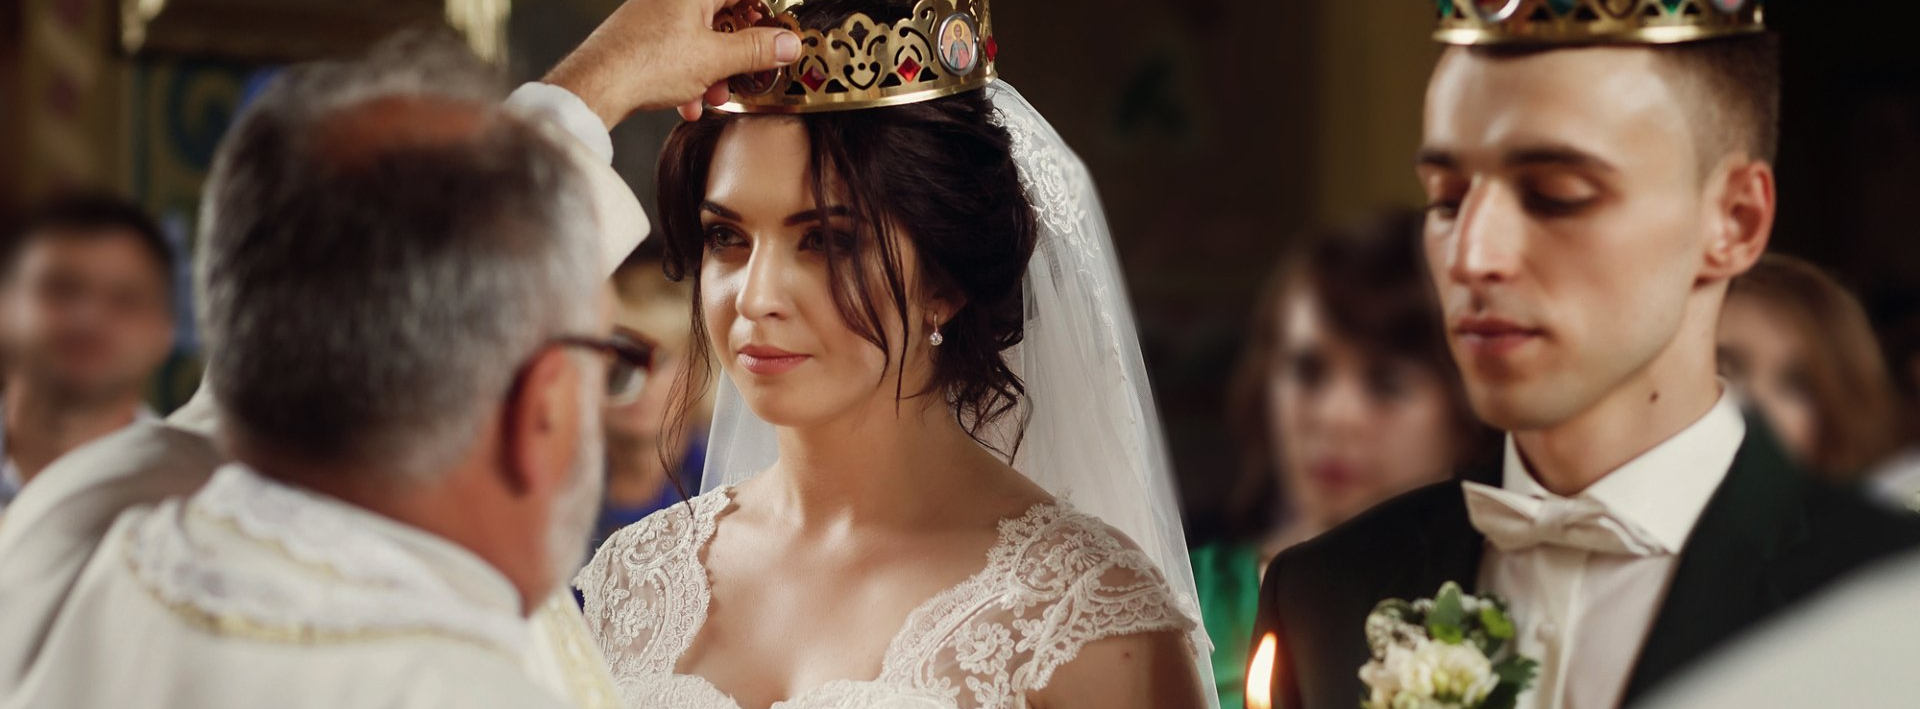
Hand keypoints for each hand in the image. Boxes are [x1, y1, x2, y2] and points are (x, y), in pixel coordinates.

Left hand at [543, 0, 800, 125]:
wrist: (594, 86)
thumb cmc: (644, 62)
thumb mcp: (714, 59)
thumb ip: (755, 50)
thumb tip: (786, 43)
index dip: (764, 14)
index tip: (779, 32)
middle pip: (722, 17)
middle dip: (737, 51)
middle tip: (751, 70)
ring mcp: (655, 18)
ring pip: (700, 40)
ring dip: (713, 72)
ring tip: (714, 95)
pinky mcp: (642, 40)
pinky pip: (677, 54)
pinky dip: (689, 78)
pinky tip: (688, 102)